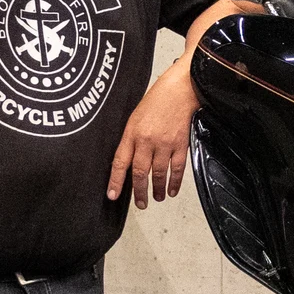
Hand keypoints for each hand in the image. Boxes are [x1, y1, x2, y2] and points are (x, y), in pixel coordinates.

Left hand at [109, 62, 198, 208]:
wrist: (180, 89)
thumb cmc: (158, 99)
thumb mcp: (135, 116)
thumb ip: (131, 138)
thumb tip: (128, 160)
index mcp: (132, 132)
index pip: (120, 162)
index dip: (116, 181)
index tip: (113, 195)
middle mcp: (147, 140)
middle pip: (140, 172)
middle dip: (139, 192)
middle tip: (140, 204)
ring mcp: (165, 144)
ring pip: (159, 174)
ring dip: (158, 189)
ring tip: (157, 198)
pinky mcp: (180, 144)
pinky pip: (177, 169)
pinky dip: (175, 182)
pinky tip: (173, 190)